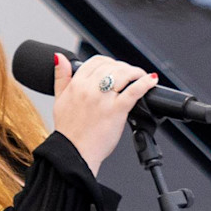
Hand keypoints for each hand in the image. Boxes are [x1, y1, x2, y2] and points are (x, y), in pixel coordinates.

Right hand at [51, 53, 156, 174]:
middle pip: (111, 66)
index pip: (96, 61)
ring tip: (141, 76)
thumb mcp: (59, 100)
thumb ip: (61, 77)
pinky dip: (144, 83)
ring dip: (135, 72)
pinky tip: (151, 80)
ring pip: (123, 74)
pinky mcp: (116, 111)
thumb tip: (60, 58)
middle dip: (124, 67)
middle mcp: (89, 89)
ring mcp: (103, 100)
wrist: (74, 153)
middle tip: (130, 74)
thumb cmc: (69, 131)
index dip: (109, 61)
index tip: (116, 66)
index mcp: (76, 85)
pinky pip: (133, 91)